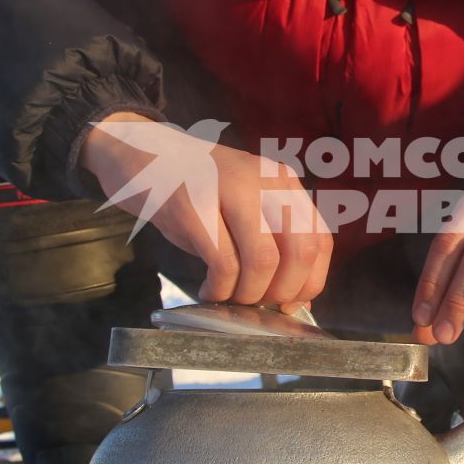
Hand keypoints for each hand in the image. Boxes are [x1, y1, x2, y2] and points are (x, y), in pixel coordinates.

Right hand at [80, 112, 332, 309]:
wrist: (144, 158)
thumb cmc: (197, 192)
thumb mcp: (243, 209)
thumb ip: (274, 244)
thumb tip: (297, 300)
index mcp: (282, 182)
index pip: (319, 238)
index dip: (311, 280)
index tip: (292, 303)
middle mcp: (264, 181)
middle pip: (300, 250)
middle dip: (284, 291)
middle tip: (261, 305)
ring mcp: (229, 190)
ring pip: (264, 260)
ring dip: (249, 294)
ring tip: (231, 299)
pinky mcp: (195, 206)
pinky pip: (223, 264)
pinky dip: (219, 290)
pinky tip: (209, 290)